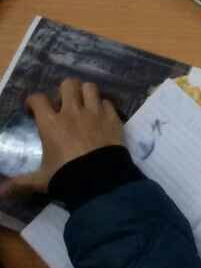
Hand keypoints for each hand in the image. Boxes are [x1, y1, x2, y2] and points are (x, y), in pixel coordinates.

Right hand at [8, 79, 123, 193]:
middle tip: (63, 103)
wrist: (101, 179)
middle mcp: (72, 112)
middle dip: (64, 90)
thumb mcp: (40, 180)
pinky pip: (108, 102)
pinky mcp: (113, 118)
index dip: (33, 101)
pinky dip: (103, 106)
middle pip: (68, 84)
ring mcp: (95, 113)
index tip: (33, 109)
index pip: (38, 99)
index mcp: (51, 124)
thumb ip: (20, 183)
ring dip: (85, 93)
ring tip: (83, 103)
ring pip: (90, 88)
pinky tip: (101, 115)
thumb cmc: (66, 176)